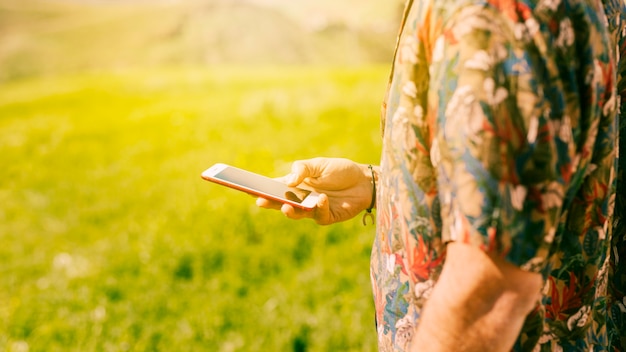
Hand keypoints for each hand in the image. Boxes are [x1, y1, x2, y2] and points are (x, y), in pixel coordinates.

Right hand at [256, 157, 375, 224]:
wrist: (364, 180)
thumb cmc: (340, 170)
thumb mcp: (319, 164)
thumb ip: (303, 169)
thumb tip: (289, 180)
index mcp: (295, 185)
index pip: (274, 188)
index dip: (260, 189)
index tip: (246, 188)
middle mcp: (301, 199)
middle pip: (281, 203)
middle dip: (270, 203)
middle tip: (260, 201)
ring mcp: (313, 209)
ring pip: (297, 214)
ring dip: (290, 211)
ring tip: (287, 206)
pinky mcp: (327, 216)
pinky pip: (319, 215)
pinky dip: (319, 207)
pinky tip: (322, 199)